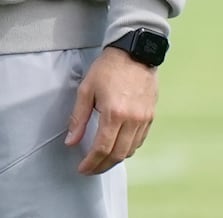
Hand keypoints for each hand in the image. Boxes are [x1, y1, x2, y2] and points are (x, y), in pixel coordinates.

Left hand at [65, 47, 158, 174]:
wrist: (135, 54)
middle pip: (118, 154)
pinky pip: (139, 141)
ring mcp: (144, 120)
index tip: (82, 169)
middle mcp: (132, 120)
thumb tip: (71, 142)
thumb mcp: (86, 90)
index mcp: (114, 113)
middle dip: (102, 166)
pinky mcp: (151, 117)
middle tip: (90, 169)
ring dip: (115, 159)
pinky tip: (116, 147)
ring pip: (130, 150)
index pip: (102, 148)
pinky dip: (127, 148)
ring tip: (100, 160)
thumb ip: (78, 118)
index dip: (91, 162)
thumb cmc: (107, 69)